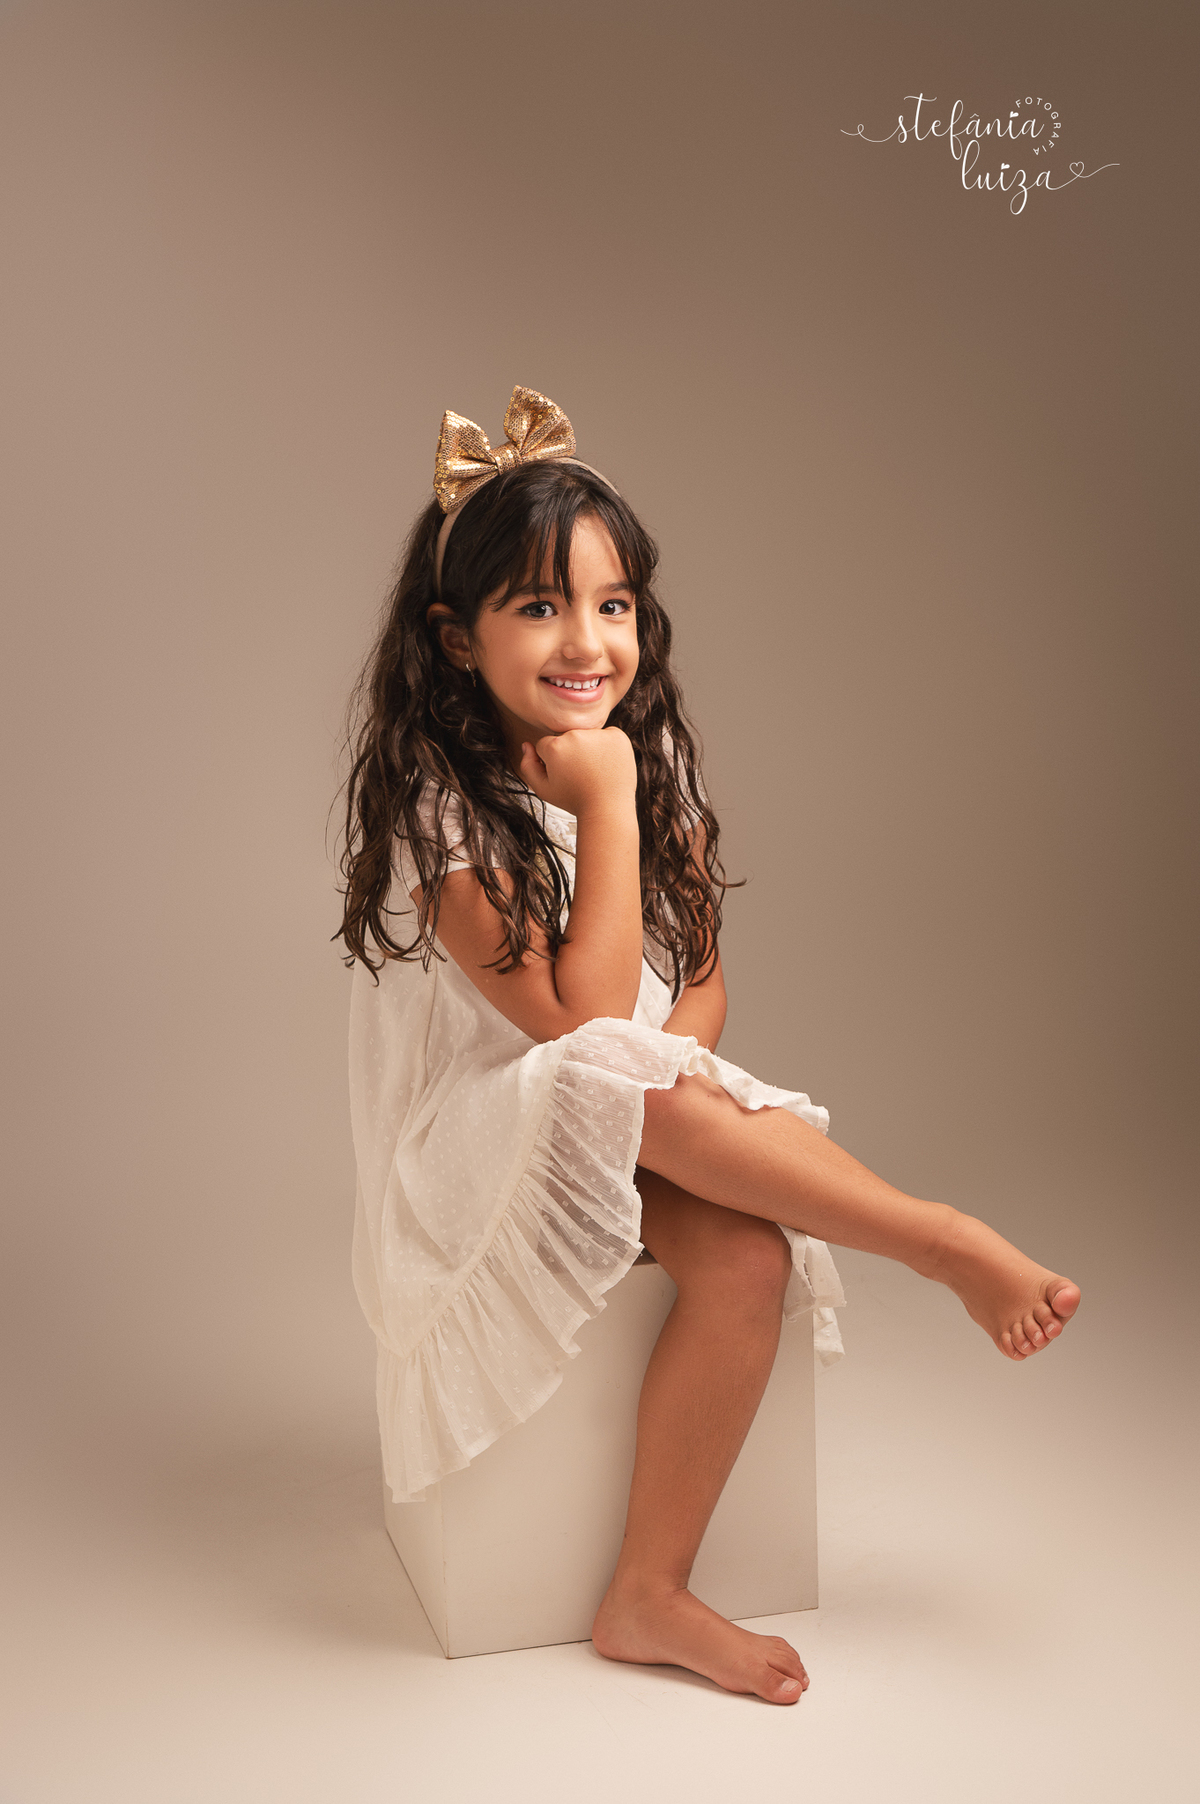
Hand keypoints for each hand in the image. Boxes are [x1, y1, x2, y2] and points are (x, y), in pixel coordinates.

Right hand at [517, 727, 636, 817]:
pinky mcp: (618, 736)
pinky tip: (608, 765)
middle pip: (567, 738)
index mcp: (555, 747)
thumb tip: (526, 745)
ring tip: (595, 771)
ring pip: (587, 735)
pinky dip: (608, 747)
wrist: (608, 809)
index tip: (565, 775)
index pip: (546, 744)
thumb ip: (528, 766)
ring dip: (589, 748)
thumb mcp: (543, 789)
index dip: (553, 762)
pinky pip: (607, 735)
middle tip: (581, 774)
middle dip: (571, 752)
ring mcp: (598, 734)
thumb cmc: (575, 800)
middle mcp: (575, 735)